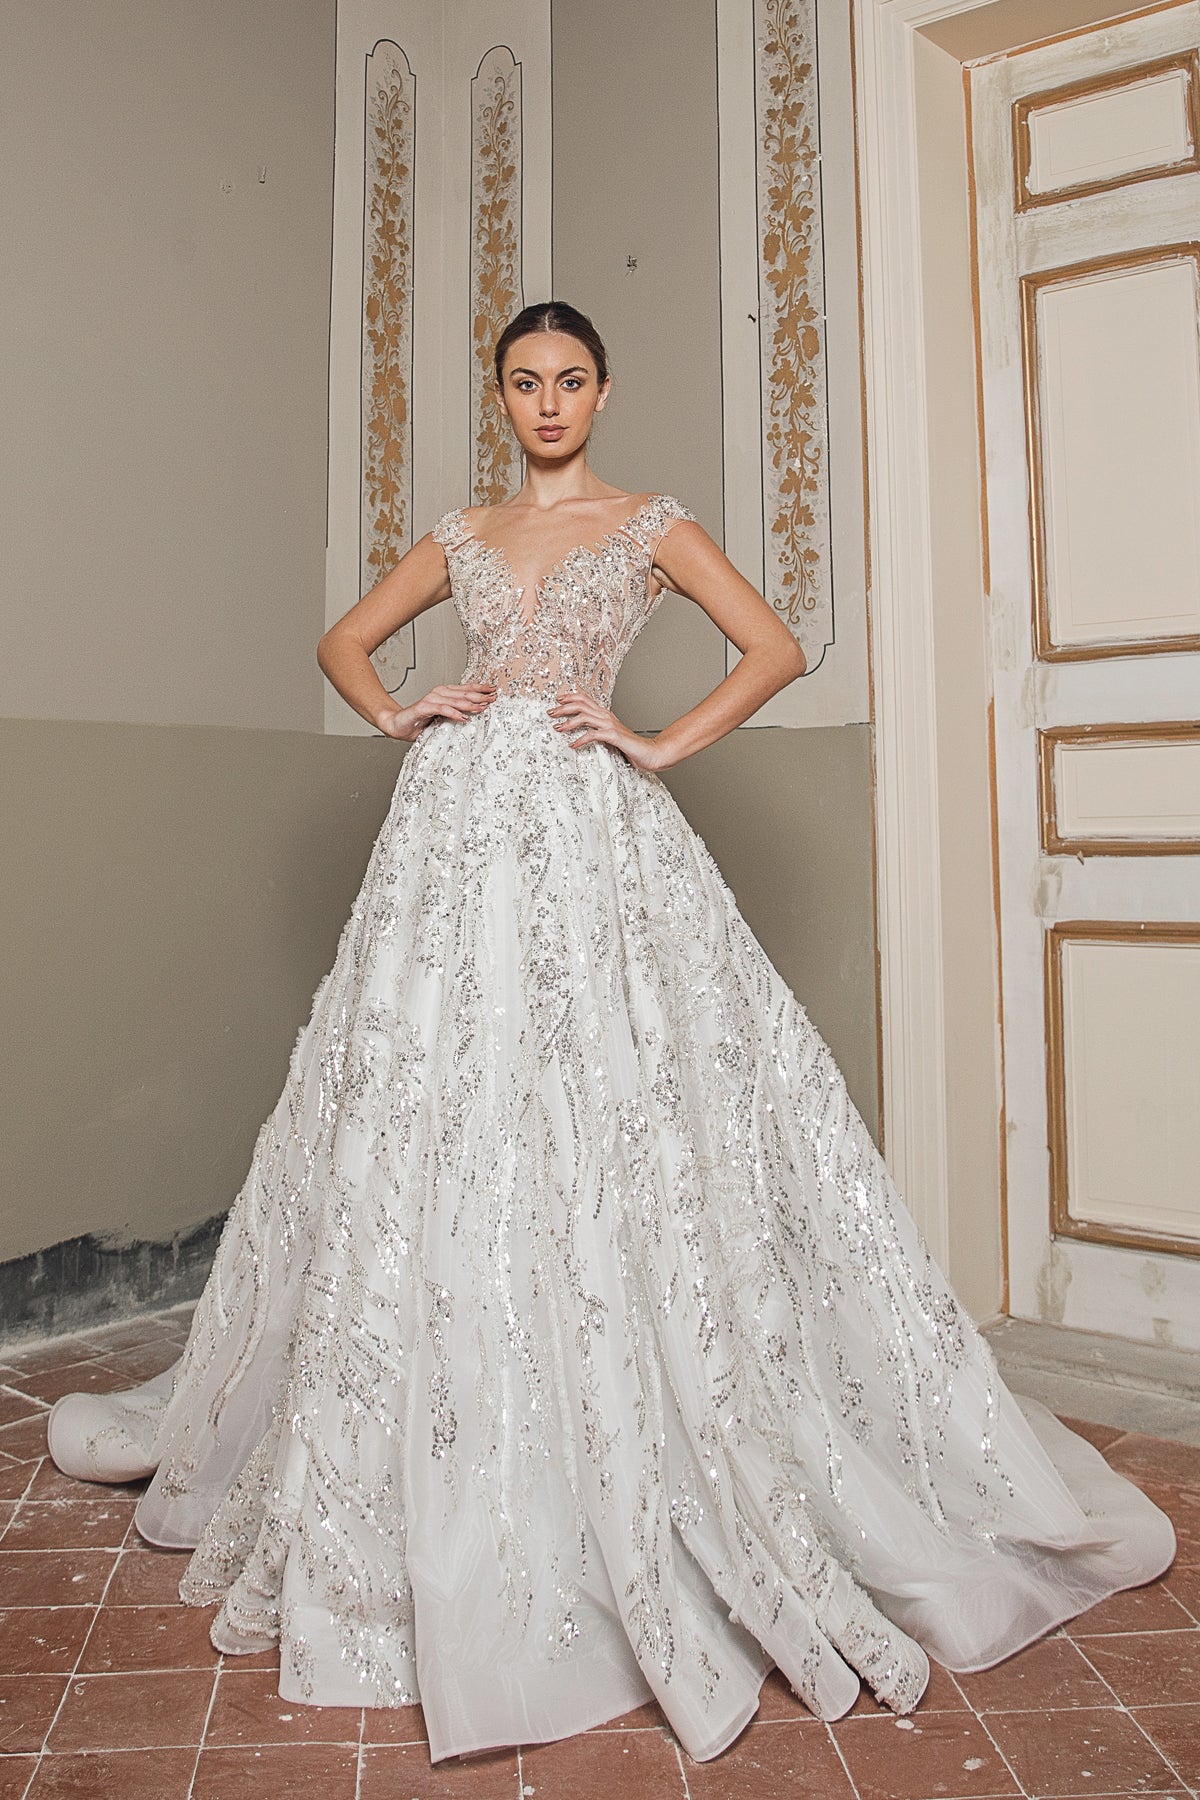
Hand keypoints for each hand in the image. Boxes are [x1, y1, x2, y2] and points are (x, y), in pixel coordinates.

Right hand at [377, 683, 496, 741]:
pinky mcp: (423, 708)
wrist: (398, 726)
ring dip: (470, 704)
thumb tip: (475, 715)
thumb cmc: (419, 722)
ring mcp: (431, 700)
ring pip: (455, 700)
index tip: (494, 690)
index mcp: (445, 694)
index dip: (480, 688)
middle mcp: (439, 693)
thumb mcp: (442, 718)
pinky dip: (453, 713)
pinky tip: (462, 717)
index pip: (466, 688)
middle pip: (464, 692)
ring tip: (482, 707)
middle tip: (493, 698)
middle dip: (480, 695)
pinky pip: (441, 709)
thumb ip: (455, 715)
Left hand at [547, 691, 663, 770]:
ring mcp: (610, 725)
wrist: (649, 753)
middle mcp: (606, 716)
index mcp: (605, 714)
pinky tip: (573, 745)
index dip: (570, 696)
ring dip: (568, 721)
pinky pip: (593, 734)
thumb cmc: (630, 746)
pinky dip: (580, 739)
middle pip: (581, 704)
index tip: (558, 699)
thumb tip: (582, 733)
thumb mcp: (610, 736)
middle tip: (551, 712)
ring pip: (584, 716)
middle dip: (563, 707)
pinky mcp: (613, 736)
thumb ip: (598, 731)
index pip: (585, 699)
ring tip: (558, 728)